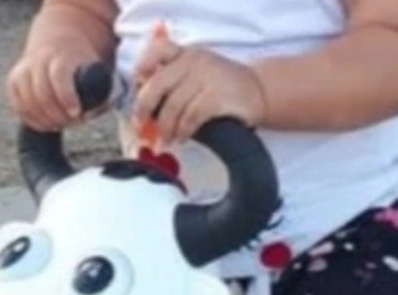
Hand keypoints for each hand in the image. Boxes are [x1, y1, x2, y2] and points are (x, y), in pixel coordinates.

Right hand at [6, 40, 102, 131]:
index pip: (59, 75)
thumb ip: (102, 95)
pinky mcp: (15, 80)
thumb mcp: (100, 73)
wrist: (61, 43)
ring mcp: (24, 69)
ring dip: (43, 118)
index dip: (67, 96)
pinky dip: (29, 118)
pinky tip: (44, 124)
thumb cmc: (86, 66)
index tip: (77, 114)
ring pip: (26, 99)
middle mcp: (40, 59)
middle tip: (72, 122)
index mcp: (63, 56)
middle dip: (57, 114)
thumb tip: (90, 115)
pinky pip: (17, 103)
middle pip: (41, 91)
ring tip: (59, 125)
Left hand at [133, 38, 266, 142]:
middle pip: (158, 84)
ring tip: (166, 139)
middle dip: (145, 109)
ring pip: (174, 105)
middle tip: (141, 127)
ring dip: (166, 127)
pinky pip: (191, 117)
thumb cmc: (224, 89)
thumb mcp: (199, 74)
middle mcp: (195, 62)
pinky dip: (184, 130)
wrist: (259, 92)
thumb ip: (176, 81)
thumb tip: (146, 104)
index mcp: (187, 54)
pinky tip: (183, 138)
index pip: (157, 52)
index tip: (137, 92)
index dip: (142, 71)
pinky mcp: (218, 98)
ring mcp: (208, 78)